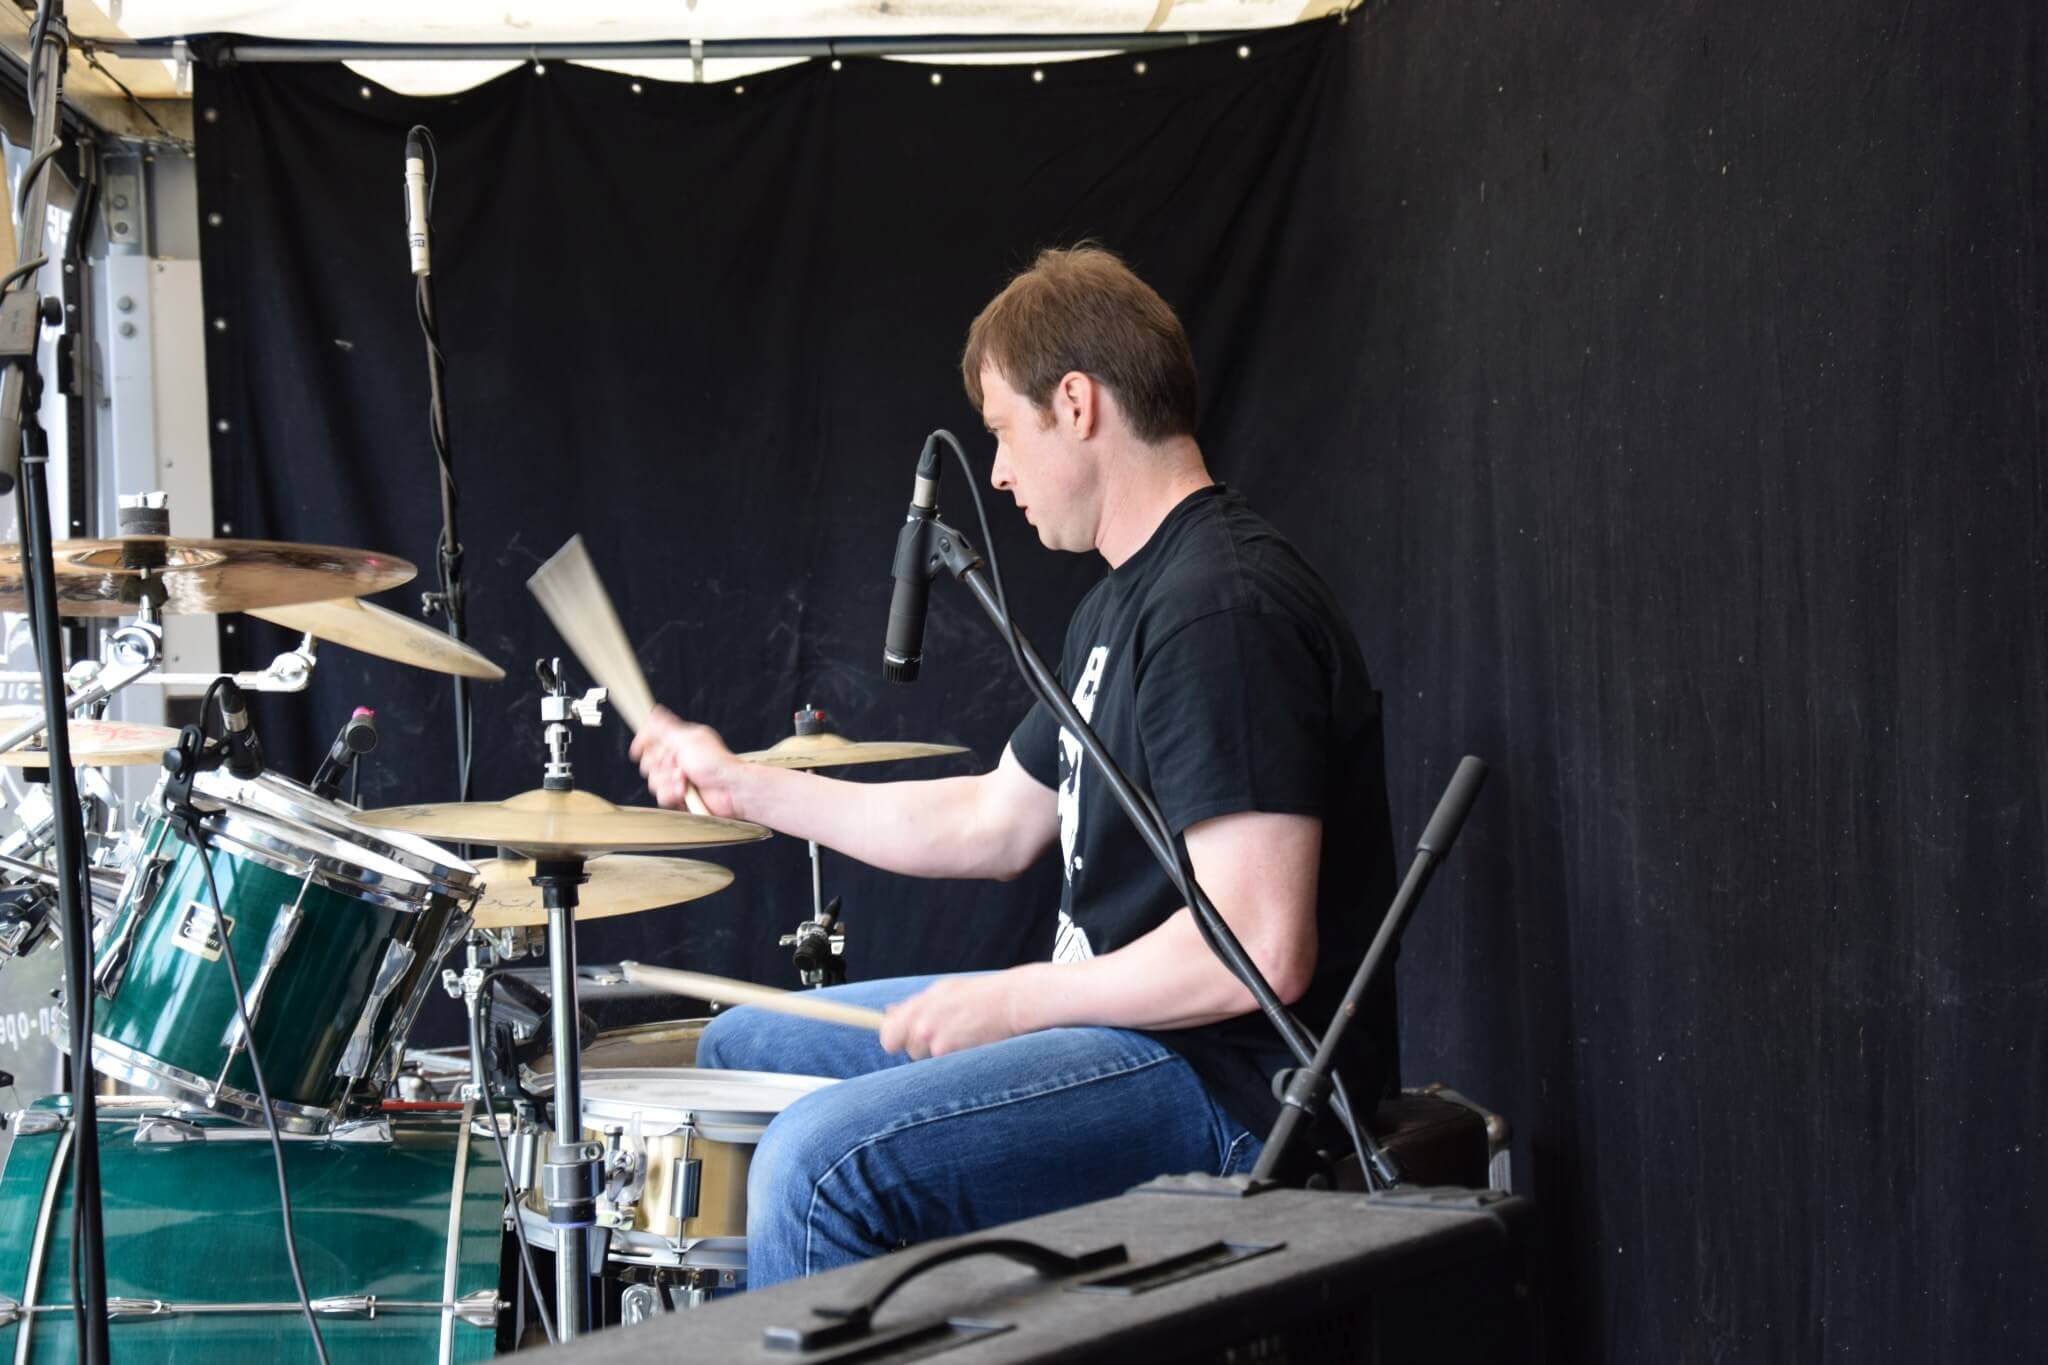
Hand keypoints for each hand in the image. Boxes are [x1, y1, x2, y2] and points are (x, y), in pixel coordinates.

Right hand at [628, 706, 744, 816]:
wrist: (729, 791)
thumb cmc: (715, 762)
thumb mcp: (688, 739)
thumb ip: (666, 728)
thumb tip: (653, 711)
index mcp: (681, 741)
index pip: (652, 739)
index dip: (643, 744)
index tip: (638, 749)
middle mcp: (678, 758)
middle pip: (649, 762)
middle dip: (660, 765)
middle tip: (676, 764)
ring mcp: (678, 777)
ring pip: (654, 780)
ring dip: (667, 781)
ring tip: (684, 779)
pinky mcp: (679, 795)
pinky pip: (662, 796)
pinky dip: (672, 794)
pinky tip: (684, 791)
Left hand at [880, 971, 1031, 1059]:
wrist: (1011, 1002)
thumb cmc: (977, 994)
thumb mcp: (943, 991)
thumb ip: (915, 1004)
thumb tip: (889, 1013)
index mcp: (918, 1007)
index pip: (888, 1037)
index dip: (893, 1039)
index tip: (900, 1039)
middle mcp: (924, 1028)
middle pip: (909, 1051)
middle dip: (921, 1045)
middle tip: (943, 1032)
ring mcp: (940, 1046)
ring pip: (929, 1059)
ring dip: (939, 1052)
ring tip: (961, 1034)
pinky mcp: (957, 1059)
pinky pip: (947, 1065)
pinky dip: (956, 1058)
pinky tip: (971, 1042)